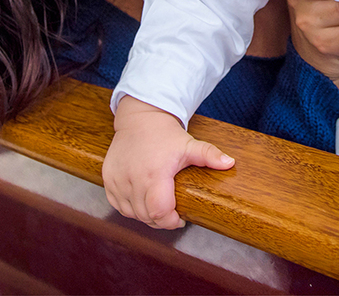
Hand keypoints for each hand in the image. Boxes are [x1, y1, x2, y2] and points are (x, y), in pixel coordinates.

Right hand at [103, 96, 233, 228]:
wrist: (140, 117)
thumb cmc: (166, 134)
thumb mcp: (190, 144)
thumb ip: (210, 155)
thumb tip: (230, 163)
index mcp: (155, 174)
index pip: (159, 212)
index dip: (171, 221)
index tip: (180, 218)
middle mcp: (133, 179)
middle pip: (146, 216)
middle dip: (161, 219)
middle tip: (171, 213)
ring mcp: (118, 180)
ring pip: (131, 213)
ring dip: (145, 215)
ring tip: (158, 206)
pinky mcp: (108, 178)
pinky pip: (117, 204)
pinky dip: (130, 208)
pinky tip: (141, 201)